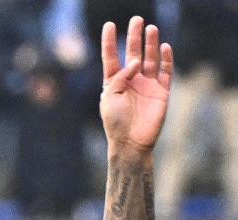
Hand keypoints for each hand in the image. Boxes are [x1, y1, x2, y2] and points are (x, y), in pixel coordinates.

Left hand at [100, 17, 171, 154]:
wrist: (131, 142)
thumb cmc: (115, 122)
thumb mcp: (110, 98)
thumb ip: (119, 78)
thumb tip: (134, 62)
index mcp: (113, 82)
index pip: (111, 57)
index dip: (110, 41)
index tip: (110, 25)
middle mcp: (131, 80)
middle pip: (133, 53)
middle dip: (134, 37)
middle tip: (137, 19)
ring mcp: (147, 84)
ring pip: (150, 58)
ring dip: (151, 44)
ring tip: (151, 28)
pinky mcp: (161, 91)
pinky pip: (165, 71)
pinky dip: (166, 59)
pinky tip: (164, 47)